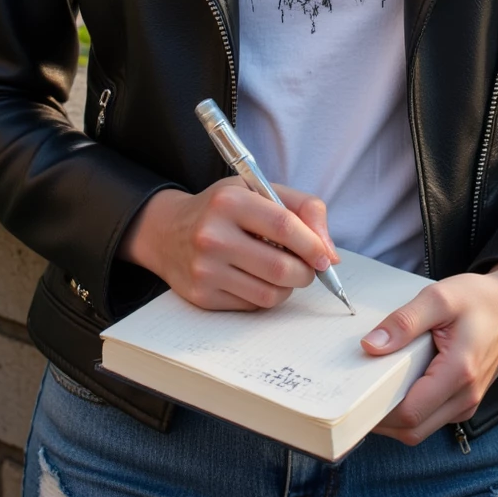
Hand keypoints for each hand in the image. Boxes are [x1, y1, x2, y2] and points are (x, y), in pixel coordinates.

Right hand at [118, 177, 339, 311]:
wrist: (167, 231)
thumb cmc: (223, 209)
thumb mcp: (259, 190)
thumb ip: (303, 209)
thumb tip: (330, 254)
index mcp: (230, 201)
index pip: (284, 226)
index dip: (313, 245)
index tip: (325, 257)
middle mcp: (213, 236)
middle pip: (281, 267)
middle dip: (305, 273)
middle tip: (307, 268)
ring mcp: (205, 269)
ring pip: (270, 293)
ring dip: (287, 287)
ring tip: (281, 271)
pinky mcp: (202, 296)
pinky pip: (252, 306)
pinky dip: (265, 295)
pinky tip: (255, 278)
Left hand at [361, 263, 497, 444]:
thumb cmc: (478, 300)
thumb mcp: (439, 297)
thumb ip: (404, 322)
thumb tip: (371, 345)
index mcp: (459, 372)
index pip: (411, 413)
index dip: (379, 410)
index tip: (356, 392)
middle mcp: (466, 396)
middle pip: (413, 430)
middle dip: (382, 419)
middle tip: (358, 393)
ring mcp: (467, 403)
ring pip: (421, 430)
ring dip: (395, 418)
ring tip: (375, 387)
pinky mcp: (464, 402)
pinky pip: (431, 419)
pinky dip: (410, 412)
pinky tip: (397, 386)